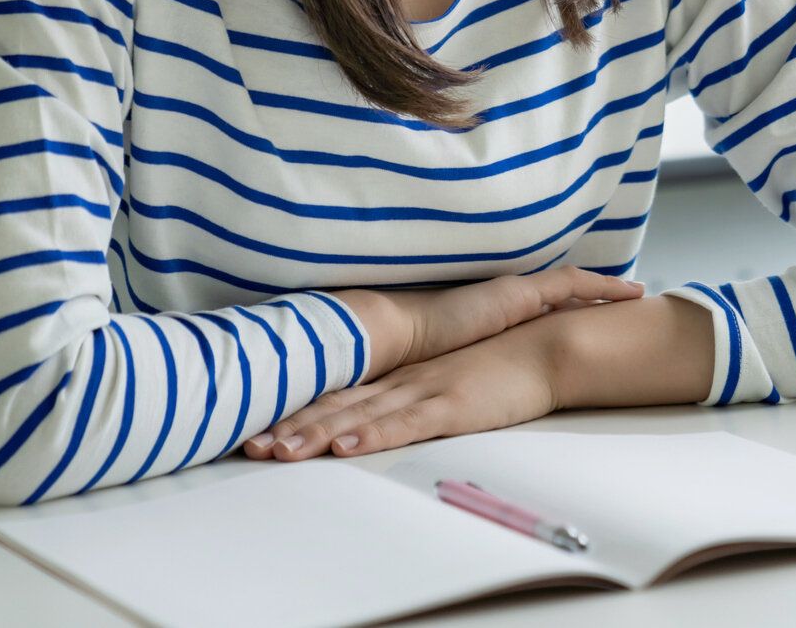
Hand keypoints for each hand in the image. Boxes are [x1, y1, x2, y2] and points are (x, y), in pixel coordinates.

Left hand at [242, 317, 565, 460]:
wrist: (546, 344)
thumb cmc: (503, 361)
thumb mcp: (451, 378)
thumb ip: (419, 391)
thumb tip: (386, 410)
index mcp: (402, 377)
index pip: (341, 395)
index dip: (298, 412)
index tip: (260, 428)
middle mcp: (404, 382)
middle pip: (337, 406)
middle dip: (290, 427)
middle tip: (249, 446)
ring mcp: (424, 391)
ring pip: (361, 416)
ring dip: (316, 434)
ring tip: (278, 452)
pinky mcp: (451, 405)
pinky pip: (405, 423)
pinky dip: (372, 433)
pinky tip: (345, 444)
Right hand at [338, 267, 644, 374]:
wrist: (401, 335)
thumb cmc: (418, 358)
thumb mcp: (458, 367)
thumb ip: (479, 372)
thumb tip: (489, 392)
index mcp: (495, 312)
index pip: (543, 306)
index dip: (571, 306)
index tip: (595, 309)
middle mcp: (509, 298)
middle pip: (564, 293)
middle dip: (596, 294)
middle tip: (630, 294)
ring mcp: (515, 293)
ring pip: (573, 284)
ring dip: (605, 288)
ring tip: (637, 292)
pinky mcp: (520, 295)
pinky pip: (572, 285)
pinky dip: (601, 286)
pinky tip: (628, 292)